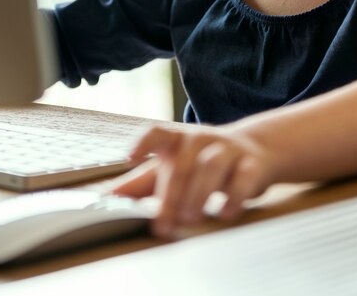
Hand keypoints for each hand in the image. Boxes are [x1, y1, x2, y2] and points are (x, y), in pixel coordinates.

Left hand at [111, 125, 276, 237]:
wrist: (254, 150)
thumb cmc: (200, 160)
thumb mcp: (169, 167)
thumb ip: (138, 184)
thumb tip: (102, 199)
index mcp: (177, 138)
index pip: (158, 132)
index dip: (143, 142)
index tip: (130, 156)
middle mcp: (201, 139)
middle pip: (182, 163)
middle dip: (171, 195)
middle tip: (163, 224)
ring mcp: (228, 149)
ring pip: (211, 166)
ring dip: (199, 194)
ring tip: (190, 218)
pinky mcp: (252, 164)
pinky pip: (243, 178)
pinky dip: (234, 196)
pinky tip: (226, 213)